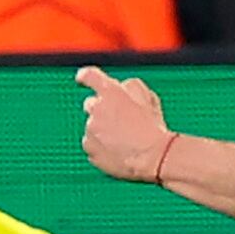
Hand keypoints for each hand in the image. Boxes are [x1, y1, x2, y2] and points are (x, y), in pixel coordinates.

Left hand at [75, 65, 172, 183]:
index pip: (90, 76)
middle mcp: (96, 109)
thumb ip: (130, 87)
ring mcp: (91, 130)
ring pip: (92, 127)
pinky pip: (92, 145)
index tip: (82, 78)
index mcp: (111, 92)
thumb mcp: (148, 98)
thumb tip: (122, 88)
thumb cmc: (152, 128)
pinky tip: (118, 150)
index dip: (85, 76)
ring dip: (104, 130)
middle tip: (119, 120)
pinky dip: (102, 147)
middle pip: (90, 104)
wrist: (152, 157)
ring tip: (125, 140)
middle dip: (102, 110)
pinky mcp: (89, 149)